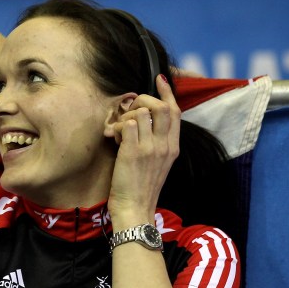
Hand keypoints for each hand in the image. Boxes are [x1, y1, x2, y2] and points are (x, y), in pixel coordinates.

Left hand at [104, 75, 179, 223]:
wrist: (135, 208)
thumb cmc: (141, 186)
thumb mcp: (157, 162)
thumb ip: (155, 141)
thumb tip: (143, 120)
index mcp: (173, 147)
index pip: (175, 112)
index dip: (167, 93)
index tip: (159, 79)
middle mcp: (165, 145)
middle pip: (161, 106)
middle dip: (143, 100)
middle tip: (129, 110)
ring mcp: (150, 148)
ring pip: (140, 112)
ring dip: (124, 116)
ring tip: (118, 132)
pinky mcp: (133, 152)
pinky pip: (126, 124)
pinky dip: (116, 127)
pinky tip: (113, 138)